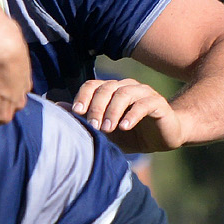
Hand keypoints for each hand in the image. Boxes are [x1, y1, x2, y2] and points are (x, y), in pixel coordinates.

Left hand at [70, 77, 189, 151]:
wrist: (164, 138)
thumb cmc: (131, 135)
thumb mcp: (105, 132)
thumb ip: (85, 119)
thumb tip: (59, 107)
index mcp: (111, 90)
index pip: (92, 85)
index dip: (83, 97)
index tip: (77, 113)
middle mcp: (126, 87)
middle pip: (107, 88)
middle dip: (97, 107)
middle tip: (93, 126)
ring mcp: (143, 93)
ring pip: (124, 94)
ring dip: (113, 111)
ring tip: (108, 129)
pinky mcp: (158, 103)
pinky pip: (143, 104)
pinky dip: (132, 115)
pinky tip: (125, 127)